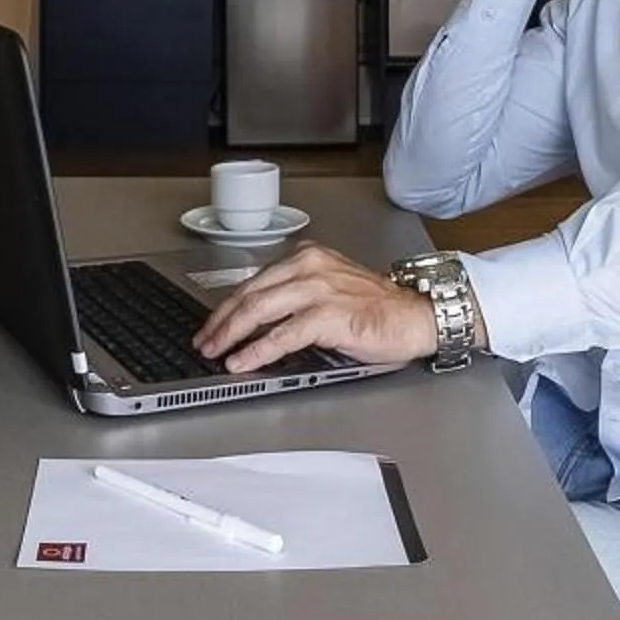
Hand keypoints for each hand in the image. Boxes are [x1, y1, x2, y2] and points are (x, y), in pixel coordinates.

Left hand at [194, 245, 437, 374]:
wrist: (416, 316)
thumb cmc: (377, 308)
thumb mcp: (329, 290)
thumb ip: (295, 297)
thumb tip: (256, 322)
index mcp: (307, 258)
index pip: (254, 281)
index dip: (226, 306)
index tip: (211, 325)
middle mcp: (309, 267)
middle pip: (249, 293)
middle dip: (220, 321)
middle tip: (204, 341)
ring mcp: (319, 289)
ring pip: (259, 309)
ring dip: (231, 334)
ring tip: (215, 352)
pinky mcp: (329, 315)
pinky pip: (283, 334)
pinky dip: (258, 350)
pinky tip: (244, 361)